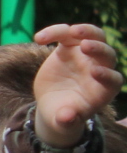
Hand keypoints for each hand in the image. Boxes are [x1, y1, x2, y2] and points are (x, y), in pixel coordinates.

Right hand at [32, 23, 120, 147]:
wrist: (53, 103)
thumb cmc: (63, 115)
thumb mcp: (63, 121)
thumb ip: (66, 121)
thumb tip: (66, 118)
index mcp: (104, 89)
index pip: (113, 79)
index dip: (107, 75)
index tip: (94, 73)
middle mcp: (99, 69)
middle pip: (107, 54)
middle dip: (99, 49)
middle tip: (86, 46)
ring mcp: (85, 56)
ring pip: (94, 36)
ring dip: (86, 31)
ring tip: (71, 31)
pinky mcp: (69, 47)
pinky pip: (66, 34)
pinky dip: (55, 32)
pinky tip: (39, 39)